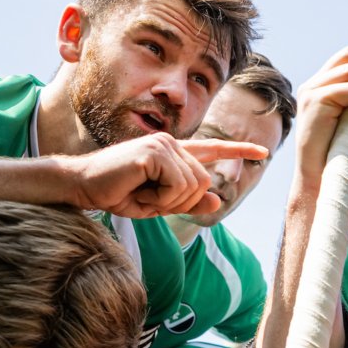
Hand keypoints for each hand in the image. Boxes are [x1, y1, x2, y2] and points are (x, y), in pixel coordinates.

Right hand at [63, 135, 268, 218]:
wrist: (83, 187)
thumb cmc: (117, 194)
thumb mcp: (158, 205)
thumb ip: (188, 202)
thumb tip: (219, 200)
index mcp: (173, 153)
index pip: (212, 149)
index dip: (239, 152)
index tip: (264, 152)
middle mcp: (171, 143)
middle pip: (204, 182)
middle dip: (181, 203)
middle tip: (150, 201)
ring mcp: (163, 144)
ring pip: (194, 186)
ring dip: (169, 202)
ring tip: (142, 194)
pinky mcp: (154, 152)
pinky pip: (177, 186)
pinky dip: (161, 199)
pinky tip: (140, 191)